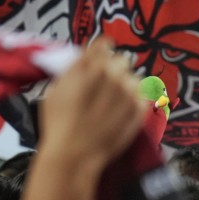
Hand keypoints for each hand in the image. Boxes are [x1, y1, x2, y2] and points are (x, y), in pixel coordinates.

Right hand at [39, 40, 142, 171]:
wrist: (74, 154)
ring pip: (135, 78)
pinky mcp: (139, 110)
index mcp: (91, 67)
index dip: (101, 50)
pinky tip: (122, 110)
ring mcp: (128, 94)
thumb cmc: (59, 123)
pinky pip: (142, 96)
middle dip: (114, 68)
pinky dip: (134, 100)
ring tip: (114, 99)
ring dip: (126, 85)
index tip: (100, 56)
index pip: (104, 45)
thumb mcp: (56, 90)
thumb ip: (74, 71)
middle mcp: (113, 77)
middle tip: (105, 81)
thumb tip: (84, 61)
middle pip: (122, 60)